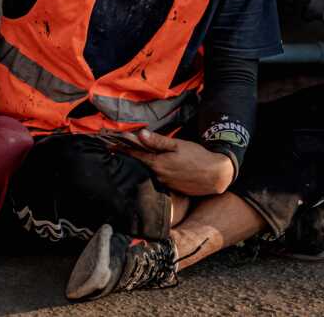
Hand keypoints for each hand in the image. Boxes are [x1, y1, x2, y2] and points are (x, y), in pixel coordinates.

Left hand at [118, 129, 234, 196]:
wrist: (216, 175)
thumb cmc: (197, 157)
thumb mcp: (178, 145)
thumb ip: (158, 141)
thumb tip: (140, 134)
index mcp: (158, 163)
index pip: (134, 155)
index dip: (121, 148)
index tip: (108, 144)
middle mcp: (158, 176)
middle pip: (138, 165)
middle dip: (127, 157)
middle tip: (114, 149)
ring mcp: (163, 184)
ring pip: (146, 173)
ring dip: (137, 166)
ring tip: (128, 157)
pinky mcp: (169, 189)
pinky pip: (155, 180)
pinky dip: (149, 173)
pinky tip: (148, 169)